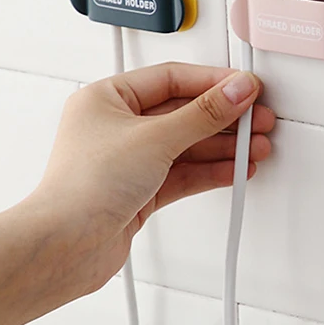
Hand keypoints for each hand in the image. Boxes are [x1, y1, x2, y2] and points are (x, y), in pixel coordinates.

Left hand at [32, 62, 274, 293]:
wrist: (66, 246)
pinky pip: (184, 173)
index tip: (245, 88)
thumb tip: (235, 91)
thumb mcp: (154, 138)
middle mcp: (117, 127)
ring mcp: (130, 161)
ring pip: (187, 146)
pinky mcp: (141, 191)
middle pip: (183, 113)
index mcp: (107, 98)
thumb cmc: (83, 188)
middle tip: (257, 119)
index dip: (213, 82)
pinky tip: (236, 170)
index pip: (172, 78)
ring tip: (255, 148)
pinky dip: (211, 171)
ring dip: (223, 147)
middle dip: (224, 118)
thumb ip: (203, 115)